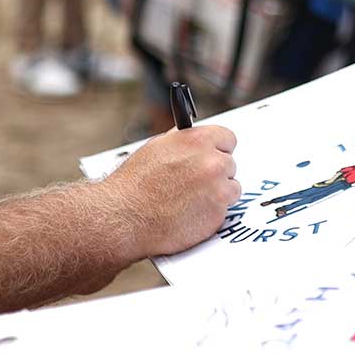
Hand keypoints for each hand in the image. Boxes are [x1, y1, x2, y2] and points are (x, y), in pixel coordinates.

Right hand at [99, 125, 239, 258]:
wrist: (124, 217)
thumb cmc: (134, 185)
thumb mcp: (157, 148)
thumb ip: (184, 142)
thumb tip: (197, 141)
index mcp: (198, 141)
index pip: (228, 138)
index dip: (219, 148)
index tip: (214, 154)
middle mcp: (212, 163)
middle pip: (229, 164)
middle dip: (215, 173)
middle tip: (194, 183)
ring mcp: (218, 190)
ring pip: (231, 189)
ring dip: (217, 194)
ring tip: (189, 200)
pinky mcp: (218, 215)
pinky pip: (224, 211)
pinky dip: (211, 213)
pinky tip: (190, 213)